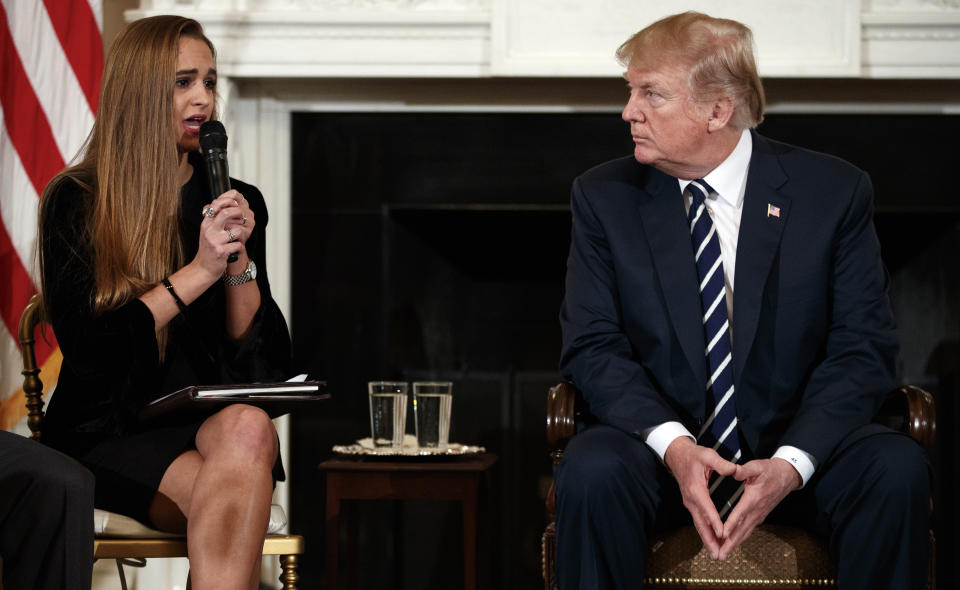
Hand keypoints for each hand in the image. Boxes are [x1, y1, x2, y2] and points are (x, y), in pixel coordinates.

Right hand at [195, 190, 254, 277]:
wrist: (203, 268)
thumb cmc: (209, 248)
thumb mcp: (208, 231)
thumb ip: (214, 218)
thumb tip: (223, 202)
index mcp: (206, 223)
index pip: (216, 204)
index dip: (228, 201)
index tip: (236, 203)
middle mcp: (209, 230)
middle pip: (226, 213)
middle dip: (239, 213)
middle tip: (243, 217)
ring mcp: (215, 240)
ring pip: (237, 230)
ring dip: (241, 236)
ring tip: (236, 241)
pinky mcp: (221, 251)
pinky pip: (238, 245)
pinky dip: (240, 249)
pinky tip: (235, 251)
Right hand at [664, 437, 737, 558]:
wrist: (677, 456)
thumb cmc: (694, 455)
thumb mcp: (708, 455)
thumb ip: (721, 463)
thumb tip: (733, 470)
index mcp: (696, 489)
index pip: (706, 508)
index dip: (715, 521)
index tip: (722, 533)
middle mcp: (691, 499)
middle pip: (700, 523)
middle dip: (709, 540)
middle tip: (717, 554)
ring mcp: (690, 503)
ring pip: (699, 525)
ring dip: (707, 540)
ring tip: (715, 554)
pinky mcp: (691, 504)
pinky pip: (698, 521)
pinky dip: (705, 533)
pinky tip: (711, 541)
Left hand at [717, 458, 799, 558]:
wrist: (786, 476)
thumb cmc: (770, 471)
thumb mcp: (756, 466)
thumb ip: (744, 470)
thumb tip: (733, 471)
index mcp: (754, 498)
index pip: (740, 513)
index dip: (731, 524)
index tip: (722, 534)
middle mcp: (757, 510)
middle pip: (742, 530)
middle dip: (730, 543)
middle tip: (719, 555)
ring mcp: (759, 515)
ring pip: (745, 532)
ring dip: (734, 544)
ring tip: (723, 554)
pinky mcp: (760, 516)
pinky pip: (748, 530)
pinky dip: (740, 538)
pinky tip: (732, 544)